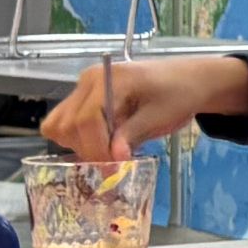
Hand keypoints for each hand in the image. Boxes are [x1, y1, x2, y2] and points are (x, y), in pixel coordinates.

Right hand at [39, 55, 247, 162]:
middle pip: (67, 123)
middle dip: (87, 149)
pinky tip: (102, 144)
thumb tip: (113, 158)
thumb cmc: (178, 94)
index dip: (96, 148)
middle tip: (111, 165)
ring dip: (78, 144)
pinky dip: (78, 138)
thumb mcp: (160, 117)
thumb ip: (132, 135)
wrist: (189, 80)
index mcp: (108, 79)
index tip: (112, 168)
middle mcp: (88, 80)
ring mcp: (84, 88)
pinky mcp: (85, 98)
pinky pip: (67, 121)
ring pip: (59, 123)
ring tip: (107, 153)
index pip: (86, 119)